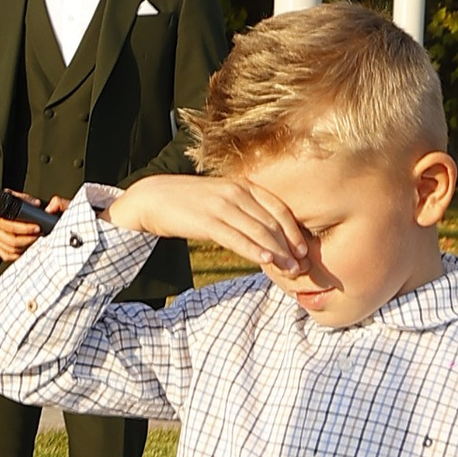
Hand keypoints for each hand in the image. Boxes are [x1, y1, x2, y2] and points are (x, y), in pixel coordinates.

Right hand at [0, 194, 42, 263]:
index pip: (11, 227)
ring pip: (11, 250)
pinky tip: (25, 248)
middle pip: (12, 241)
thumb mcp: (4, 196)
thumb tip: (35, 204)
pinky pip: (7, 255)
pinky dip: (18, 254)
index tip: (37, 227)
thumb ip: (21, 199)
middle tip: (39, 234)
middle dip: (29, 239)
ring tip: (35, 241)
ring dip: (25, 247)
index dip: (25, 228)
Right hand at [113, 167, 312, 282]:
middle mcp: (237, 193)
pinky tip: (265, 260)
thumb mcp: (222, 199)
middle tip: (302, 268)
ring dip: (277, 253)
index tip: (304, 251)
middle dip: (289, 247)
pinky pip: (235, 238)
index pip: (279, 209)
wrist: (153, 197)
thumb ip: (244, 211)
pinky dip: (253, 250)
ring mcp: (222, 206)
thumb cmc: (190, 202)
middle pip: (272, 223)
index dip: (294, 232)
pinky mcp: (207, 221)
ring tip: (290, 270)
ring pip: (258, 232)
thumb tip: (266, 234)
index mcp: (244, 186)